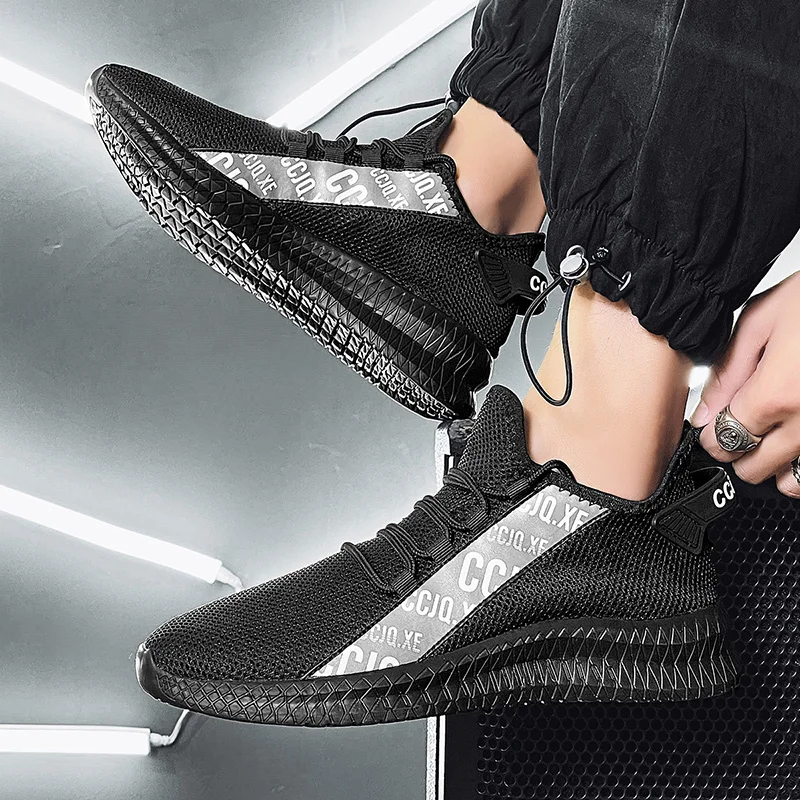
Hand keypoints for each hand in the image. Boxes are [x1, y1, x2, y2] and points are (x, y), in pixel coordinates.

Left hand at [692, 270, 799, 497]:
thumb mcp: (760, 322)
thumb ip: (727, 373)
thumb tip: (703, 414)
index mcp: (777, 394)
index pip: (725, 439)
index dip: (711, 436)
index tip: (711, 428)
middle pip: (757, 468)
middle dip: (738, 452)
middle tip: (738, 428)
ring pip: (794, 481)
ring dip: (775, 465)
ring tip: (771, 437)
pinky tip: (795, 442)